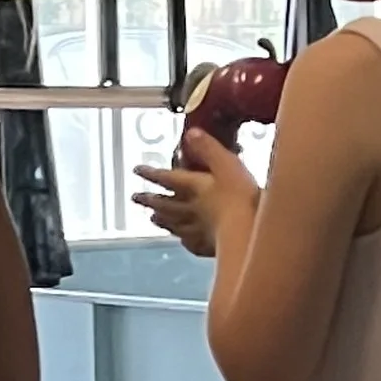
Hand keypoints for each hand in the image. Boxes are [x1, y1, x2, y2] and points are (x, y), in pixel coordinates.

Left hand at [134, 129, 258, 257]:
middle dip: (149, 199)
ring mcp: (197, 231)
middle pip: (164, 204)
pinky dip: (183, 240)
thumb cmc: (239, 199)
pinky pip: (190, 243)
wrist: (245, 236)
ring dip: (162, 220)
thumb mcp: (227, 165)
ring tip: (152, 218)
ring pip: (174, 224)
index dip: (151, 173)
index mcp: (193, 187)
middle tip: (135, 198)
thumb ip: (208, 149)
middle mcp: (189, 209)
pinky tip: (183, 241)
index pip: (167, 178)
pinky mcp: (207, 248)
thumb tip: (190, 133)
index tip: (136, 170)